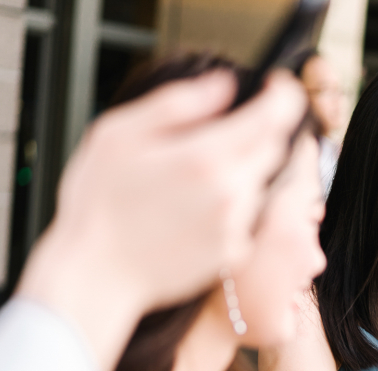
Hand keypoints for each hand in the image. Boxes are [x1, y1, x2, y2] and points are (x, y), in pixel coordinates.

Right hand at [18, 70, 306, 370]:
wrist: (96, 276)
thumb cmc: (96, 206)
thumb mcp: (118, 134)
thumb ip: (177, 103)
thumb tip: (224, 86)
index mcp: (205, 158)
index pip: (273, 117)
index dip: (282, 96)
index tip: (275, 87)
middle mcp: (231, 194)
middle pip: (271, 149)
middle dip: (257, 133)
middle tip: (219, 133)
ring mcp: (236, 227)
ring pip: (260, 184)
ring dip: (240, 171)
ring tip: (191, 180)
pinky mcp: (233, 253)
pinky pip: (247, 217)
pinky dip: (232, 205)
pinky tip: (192, 210)